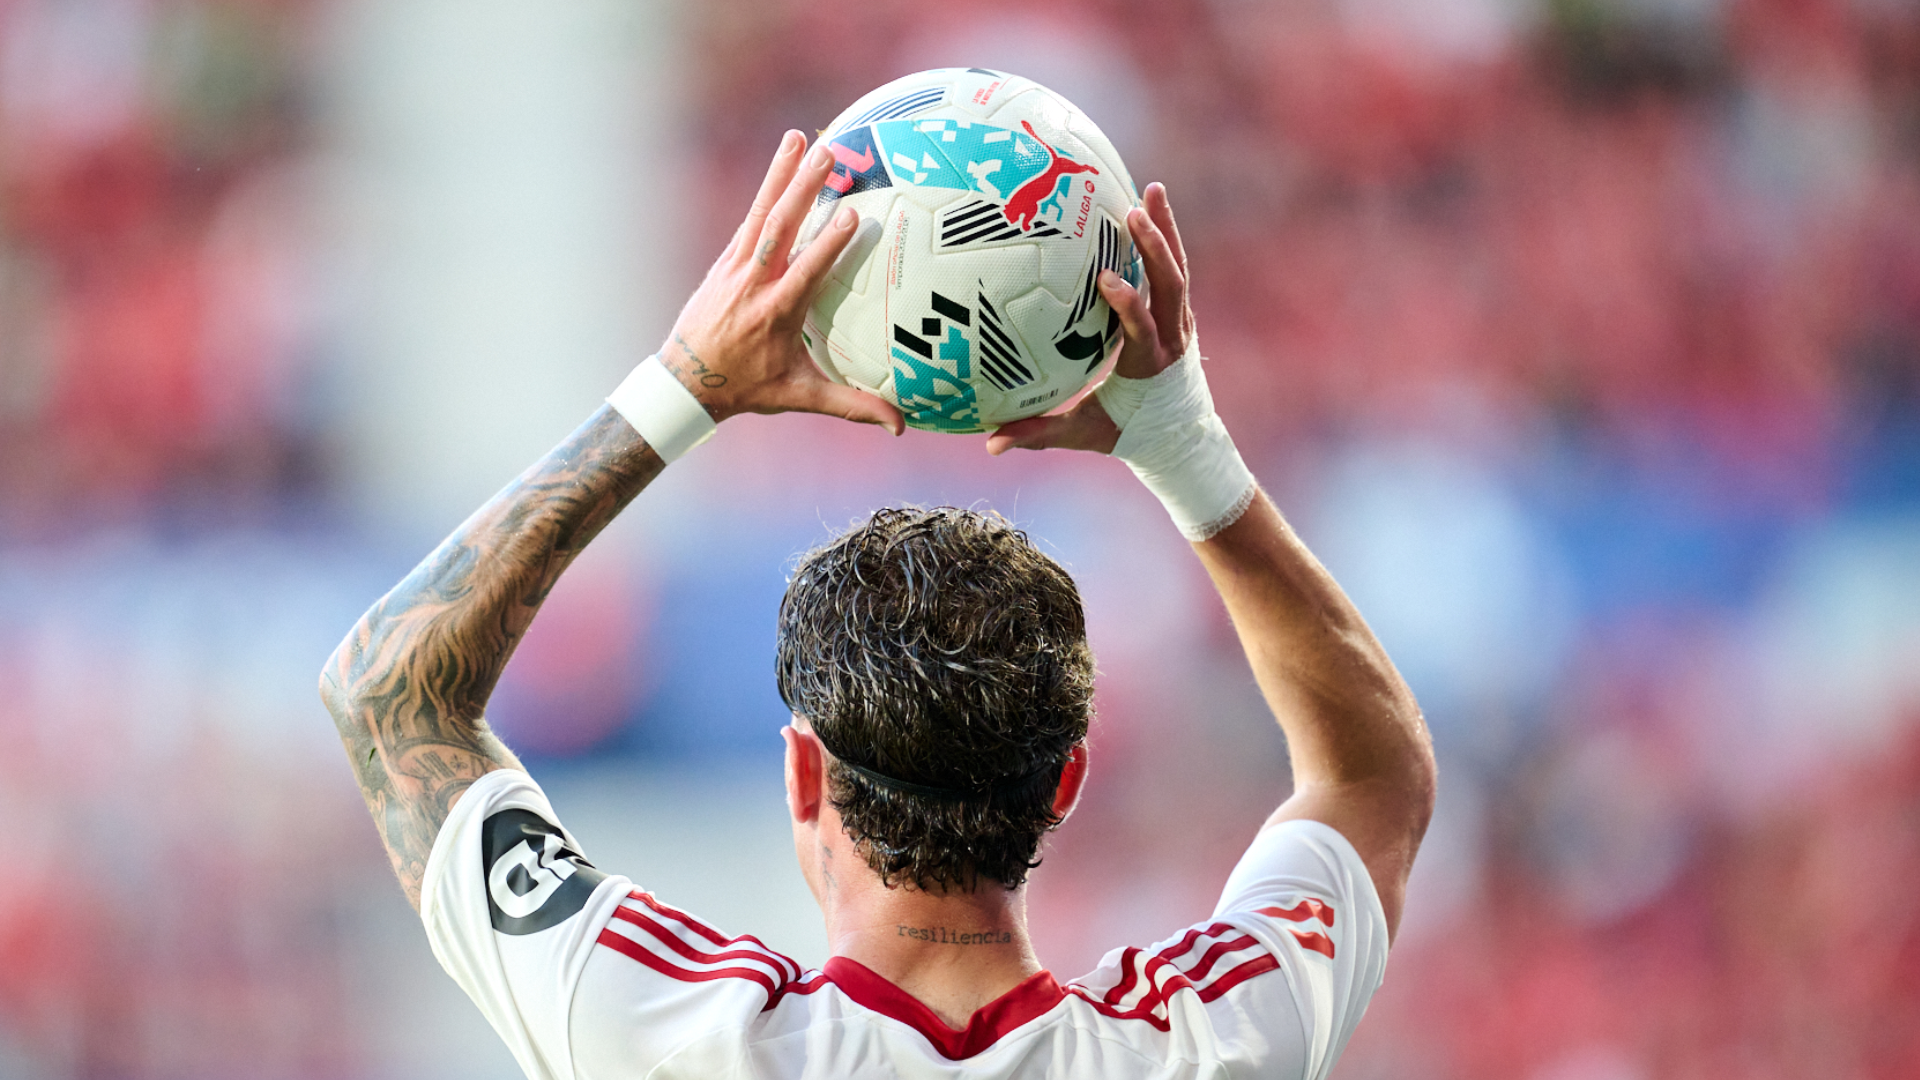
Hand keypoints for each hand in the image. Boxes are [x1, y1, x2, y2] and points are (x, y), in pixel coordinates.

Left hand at [660, 131, 904, 433]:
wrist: (686, 380)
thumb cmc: (748, 388)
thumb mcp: (798, 396)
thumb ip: (850, 405)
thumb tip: (899, 425)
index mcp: (776, 314)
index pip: (806, 272)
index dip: (828, 244)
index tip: (851, 214)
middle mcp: (753, 284)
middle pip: (780, 228)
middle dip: (803, 189)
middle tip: (828, 153)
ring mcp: (735, 267)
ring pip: (761, 214)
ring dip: (781, 174)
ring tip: (800, 138)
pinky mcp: (726, 260)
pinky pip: (749, 218)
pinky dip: (766, 188)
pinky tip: (782, 160)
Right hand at [985, 182, 1193, 454]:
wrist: (1178, 437)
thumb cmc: (1125, 432)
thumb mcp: (1084, 434)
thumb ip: (1039, 433)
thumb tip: (992, 444)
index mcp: (1149, 367)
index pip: (1143, 329)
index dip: (1129, 304)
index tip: (1106, 278)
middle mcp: (1173, 340)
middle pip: (1171, 287)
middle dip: (1155, 249)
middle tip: (1133, 213)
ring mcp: (1181, 323)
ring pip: (1179, 270)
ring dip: (1166, 230)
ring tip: (1152, 188)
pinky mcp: (1179, 313)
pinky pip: (1175, 269)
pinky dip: (1166, 237)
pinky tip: (1149, 203)